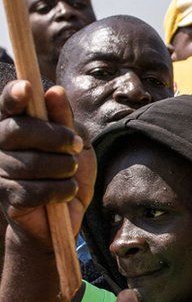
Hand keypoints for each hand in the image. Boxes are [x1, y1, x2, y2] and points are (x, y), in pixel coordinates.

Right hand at [0, 81, 93, 248]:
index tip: (28, 88)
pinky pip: (35, 190)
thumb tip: (54, 91)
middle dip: (53, 136)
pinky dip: (60, 190)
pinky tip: (64, 192)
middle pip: (18, 131)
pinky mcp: (5, 198)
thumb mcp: (74, 141)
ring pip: (30, 163)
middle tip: (74, 145)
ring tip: (69, 172)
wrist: (67, 213)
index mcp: (15, 124)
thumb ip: (64, 119)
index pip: (7, 105)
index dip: (13, 95)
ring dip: (62, 167)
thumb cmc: (68, 170)